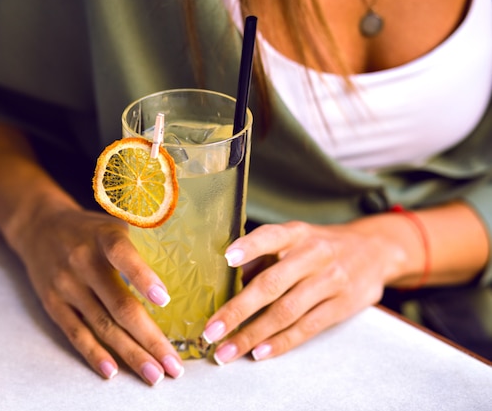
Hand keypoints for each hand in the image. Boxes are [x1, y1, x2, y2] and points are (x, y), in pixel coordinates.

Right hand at [11, 196, 183, 384]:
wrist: (39, 226)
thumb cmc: (91, 229)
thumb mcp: (115, 223)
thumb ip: (144, 243)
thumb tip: (190, 269)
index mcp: (103, 237)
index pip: (122, 255)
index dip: (142, 277)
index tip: (164, 300)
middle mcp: (83, 261)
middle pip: (119, 305)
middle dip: (150, 338)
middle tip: (174, 364)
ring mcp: (66, 285)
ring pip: (101, 325)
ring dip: (130, 353)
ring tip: (154, 374)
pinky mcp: (53, 303)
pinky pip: (75, 333)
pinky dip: (94, 353)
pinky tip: (113, 371)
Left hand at [201, 220, 405, 363]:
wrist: (375, 250)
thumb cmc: (320, 246)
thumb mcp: (295, 239)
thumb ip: (263, 257)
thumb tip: (226, 280)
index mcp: (296, 233)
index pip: (271, 236)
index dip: (249, 247)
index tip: (227, 258)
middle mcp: (313, 254)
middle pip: (272, 284)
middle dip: (237, 311)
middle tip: (211, 331)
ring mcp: (331, 280)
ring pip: (286, 312)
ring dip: (253, 335)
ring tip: (228, 350)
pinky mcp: (342, 305)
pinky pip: (306, 328)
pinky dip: (280, 342)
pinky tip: (259, 352)